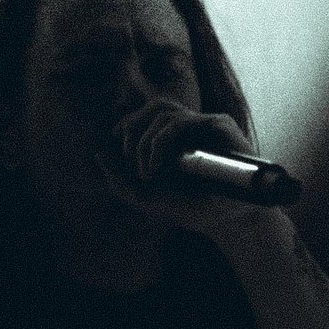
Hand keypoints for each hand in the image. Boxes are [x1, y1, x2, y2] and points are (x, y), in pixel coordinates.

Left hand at [104, 102, 270, 225]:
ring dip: (145, 139)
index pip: (147, 115)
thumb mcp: (150, 199)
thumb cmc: (195, 209)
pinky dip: (161, 140)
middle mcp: (191, 127)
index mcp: (176, 138)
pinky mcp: (220, 125)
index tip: (116, 144)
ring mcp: (206, 124)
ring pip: (165, 111)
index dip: (128, 123)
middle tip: (127, 155)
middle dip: (132, 126)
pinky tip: (155, 164)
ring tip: (145, 170)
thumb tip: (98, 154)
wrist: (230, 222)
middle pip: (154, 107)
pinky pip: (182, 121)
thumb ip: (121, 182)